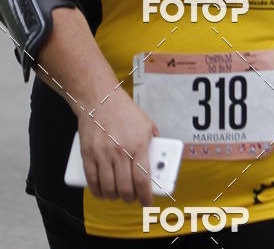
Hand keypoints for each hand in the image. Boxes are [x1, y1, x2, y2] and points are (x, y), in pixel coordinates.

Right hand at [77, 87, 157, 204]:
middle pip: (125, 188)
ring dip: (114, 197)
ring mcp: (103, 154)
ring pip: (108, 188)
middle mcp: (121, 152)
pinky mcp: (88, 155)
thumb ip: (153, 142)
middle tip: (132, 197)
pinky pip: (92, 181)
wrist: (100, 99)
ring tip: (118, 195)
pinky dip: (98, 191)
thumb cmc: (124, 111)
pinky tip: (102, 192)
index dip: (146, 196)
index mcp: (138, 145)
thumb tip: (158, 159)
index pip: (143, 180)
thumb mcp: (147, 124)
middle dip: (130, 198)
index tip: (147, 202)